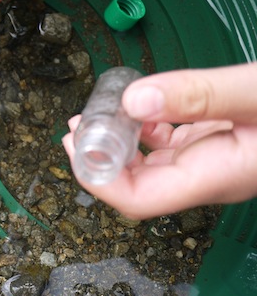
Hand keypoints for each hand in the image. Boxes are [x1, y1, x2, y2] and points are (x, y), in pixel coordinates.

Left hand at [62, 63, 256, 219]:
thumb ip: (200, 96)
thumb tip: (133, 102)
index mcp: (217, 175)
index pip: (139, 198)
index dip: (100, 179)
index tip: (78, 146)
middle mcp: (210, 175)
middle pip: (137, 184)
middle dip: (99, 158)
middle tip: (77, 128)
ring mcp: (212, 160)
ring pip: (150, 164)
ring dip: (118, 142)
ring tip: (95, 116)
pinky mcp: (216, 142)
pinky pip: (168, 145)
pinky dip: (145, 128)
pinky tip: (136, 110)